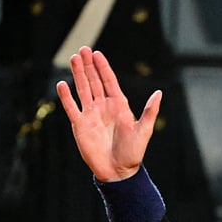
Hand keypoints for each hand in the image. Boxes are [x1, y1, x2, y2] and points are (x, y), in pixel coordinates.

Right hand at [56, 46, 160, 181]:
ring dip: (78, 74)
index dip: (103, 67)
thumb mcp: (144, 130)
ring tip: (73, 58)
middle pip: (94, 81)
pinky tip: (62, 84)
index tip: (97, 53)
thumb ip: (150, 111)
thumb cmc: (134, 152)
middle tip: (82, 49)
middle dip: (88, 65)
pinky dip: (66, 96)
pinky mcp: (80, 125)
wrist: (118, 171)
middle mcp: (103, 106)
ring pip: (82, 89)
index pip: (109, 81)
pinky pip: (71, 107)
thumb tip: (159, 93)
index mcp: (119, 105)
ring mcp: (91, 114)